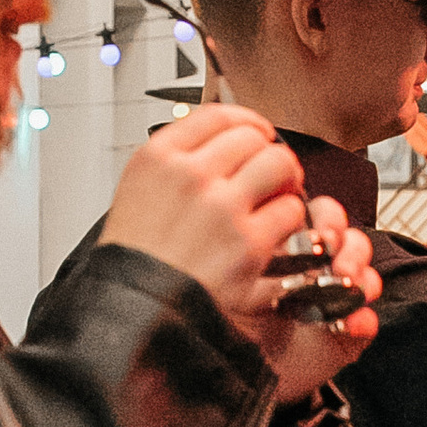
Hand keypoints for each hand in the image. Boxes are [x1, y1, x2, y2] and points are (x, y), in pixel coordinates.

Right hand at [99, 104, 310, 321]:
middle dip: (268, 153)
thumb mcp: (135, 194)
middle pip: (253, 137)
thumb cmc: (133, 263)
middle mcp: (190, 175)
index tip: (257, 131)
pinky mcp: (248, 244)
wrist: (135, 311)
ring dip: (287, 180)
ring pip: (279, 165)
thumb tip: (213, 147)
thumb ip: (172, 165)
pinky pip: (291, 211)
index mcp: (159, 158)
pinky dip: (293, 220)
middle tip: (272, 173)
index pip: (218, 115)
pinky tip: (279, 231)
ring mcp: (221, 208)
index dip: (247, 121)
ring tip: (280, 197)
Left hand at [248, 203, 381, 402]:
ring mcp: (332, 299)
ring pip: (365, 274)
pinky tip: (350, 323)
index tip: (321, 231)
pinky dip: (363, 319)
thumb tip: (270, 206)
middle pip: (349, 240)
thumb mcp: (228, 272)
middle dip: (351, 247)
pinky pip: (368, 319)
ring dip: (363, 277)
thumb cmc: (223, 320)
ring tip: (347, 289)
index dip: (328, 218)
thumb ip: (250, 238)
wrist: (230, 373)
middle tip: (338, 264)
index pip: (320, 214)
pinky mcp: (345, 332)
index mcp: (287, 245)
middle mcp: (314, 268)